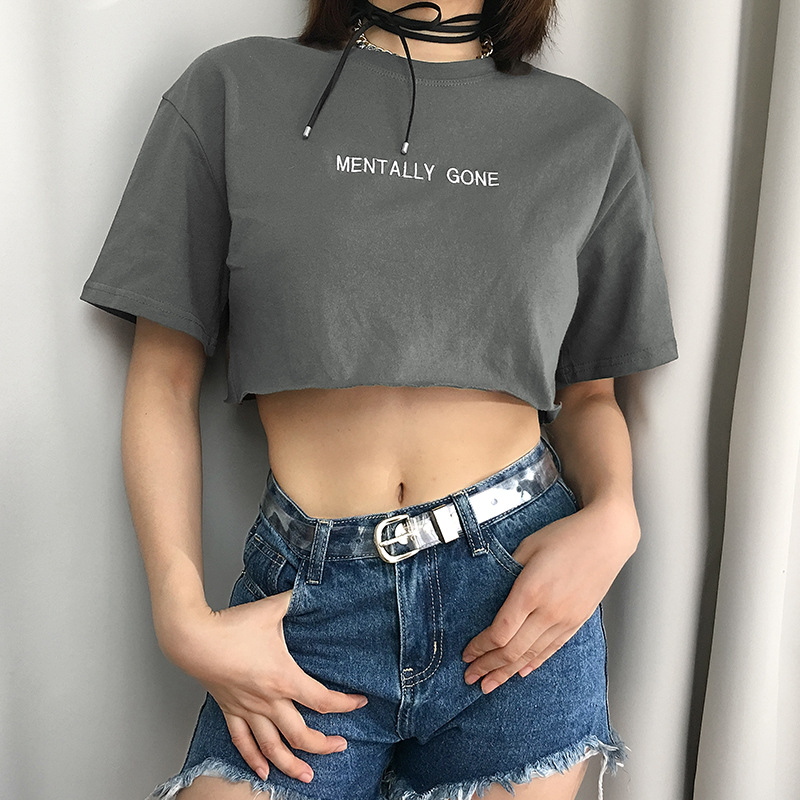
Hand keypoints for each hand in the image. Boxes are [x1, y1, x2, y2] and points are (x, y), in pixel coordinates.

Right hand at [157, 589, 368, 783]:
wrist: (193, 638)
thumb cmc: (232, 625)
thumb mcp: (272, 608)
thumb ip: (297, 599)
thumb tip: (315, 587)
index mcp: (283, 678)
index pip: (322, 700)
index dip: (345, 704)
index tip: (359, 702)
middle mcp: (267, 701)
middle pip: (301, 734)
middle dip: (324, 745)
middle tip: (341, 746)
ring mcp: (248, 710)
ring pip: (273, 747)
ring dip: (291, 765)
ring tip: (308, 777)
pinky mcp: (230, 711)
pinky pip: (243, 743)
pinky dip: (254, 760)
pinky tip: (263, 772)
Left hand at [460, 497, 639, 692]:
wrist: (607, 538)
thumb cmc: (566, 536)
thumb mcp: (528, 546)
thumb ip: (507, 570)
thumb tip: (491, 590)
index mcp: (530, 591)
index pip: (500, 632)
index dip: (481, 647)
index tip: (467, 653)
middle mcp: (548, 611)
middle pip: (513, 650)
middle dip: (488, 666)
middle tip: (470, 677)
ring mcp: (565, 619)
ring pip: (532, 656)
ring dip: (507, 672)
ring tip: (490, 685)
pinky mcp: (577, 621)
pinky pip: (552, 649)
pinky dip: (534, 663)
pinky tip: (521, 672)